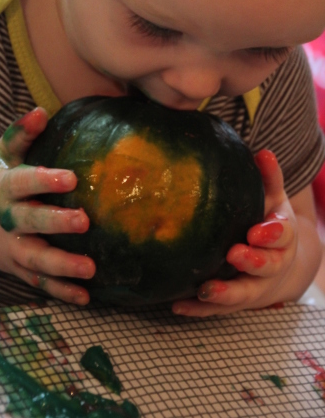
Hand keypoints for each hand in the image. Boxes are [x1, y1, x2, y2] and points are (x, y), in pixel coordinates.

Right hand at [0, 108, 95, 304]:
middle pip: (31, 223)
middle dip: (56, 224)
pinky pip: (38, 282)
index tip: (72, 177)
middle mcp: (7, 220)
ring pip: (35, 260)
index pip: (24, 183)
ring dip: (62, 266)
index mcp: (3, 188)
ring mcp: (11, 248)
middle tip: (84, 221)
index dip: (46, 180)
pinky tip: (86, 297)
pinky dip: (60, 292)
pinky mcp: (16, 267)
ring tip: (91, 269)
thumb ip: (20, 134)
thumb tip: (42, 112)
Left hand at [172, 149, 297, 316]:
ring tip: (206, 288)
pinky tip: (178, 304)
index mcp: (282, 239)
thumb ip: (269, 178)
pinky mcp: (235, 301)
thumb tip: (263, 152)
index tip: (257, 231)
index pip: (282, 236)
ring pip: (244, 294)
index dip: (271, 235)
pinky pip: (217, 309)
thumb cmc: (269, 225)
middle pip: (266, 267)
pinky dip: (199, 308)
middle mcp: (271, 266)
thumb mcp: (274, 201)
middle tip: (235, 254)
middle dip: (253, 261)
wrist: (280, 268)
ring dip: (226, 293)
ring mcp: (253, 286)